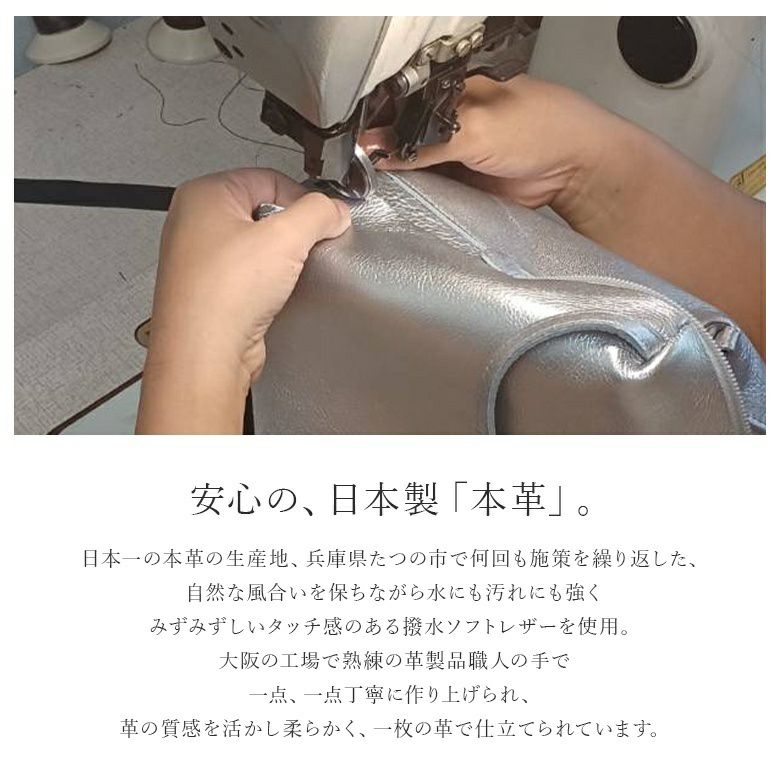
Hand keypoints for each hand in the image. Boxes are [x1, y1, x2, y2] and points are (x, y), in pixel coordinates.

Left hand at [136, 168, 350, 432]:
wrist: (205, 353)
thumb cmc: (224, 294)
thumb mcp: (286, 237)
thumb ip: (319, 213)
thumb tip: (335, 211)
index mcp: (204, 195)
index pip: (267, 179)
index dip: (301, 198)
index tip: (323, 220)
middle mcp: (195, 224)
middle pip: (262, 211)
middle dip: (290, 231)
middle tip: (303, 250)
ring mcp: (199, 260)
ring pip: (256, 246)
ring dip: (279, 261)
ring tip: (283, 277)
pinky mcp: (210, 292)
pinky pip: (248, 276)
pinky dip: (266, 283)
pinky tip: (271, 296)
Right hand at [361, 74, 620, 215]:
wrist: (573, 169)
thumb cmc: (539, 130)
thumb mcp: (475, 128)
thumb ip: (425, 141)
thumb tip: (381, 148)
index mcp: (454, 93)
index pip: (404, 105)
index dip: (380, 122)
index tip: (358, 143)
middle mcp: (452, 121)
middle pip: (405, 136)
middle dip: (385, 151)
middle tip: (361, 167)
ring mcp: (457, 155)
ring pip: (415, 166)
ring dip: (398, 178)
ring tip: (374, 187)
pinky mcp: (464, 185)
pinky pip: (432, 191)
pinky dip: (417, 197)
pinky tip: (400, 200)